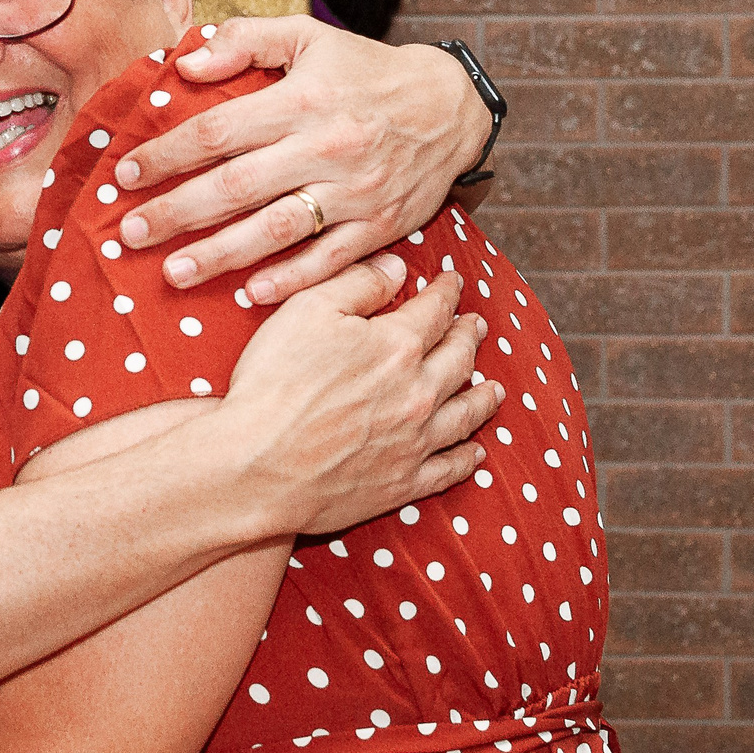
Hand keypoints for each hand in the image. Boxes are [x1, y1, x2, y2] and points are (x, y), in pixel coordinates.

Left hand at [113, 19, 485, 302]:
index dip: (167, 155)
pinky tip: (249, 293)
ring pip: (275, 231)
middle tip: (130, 234)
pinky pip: (328, 260)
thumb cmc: (366, 71)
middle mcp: (325, 148)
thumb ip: (247, 40)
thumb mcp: (310, 36)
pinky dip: (289, 279)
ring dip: (221, 255)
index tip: (126, 175)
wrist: (451, 108)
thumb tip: (189, 62)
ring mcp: (354, 192)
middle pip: (236, 187)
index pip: (218, 131)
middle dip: (176, 213)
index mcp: (301, 100)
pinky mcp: (378, 226)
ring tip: (174, 272)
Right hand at [216, 264, 501, 537]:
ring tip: (495, 389)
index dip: (446, 291)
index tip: (452, 281)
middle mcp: (419, 392)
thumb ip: (357, 284)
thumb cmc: (273, 384)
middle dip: (469, 337)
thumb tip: (398, 270)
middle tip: (476, 326)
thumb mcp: (306, 312)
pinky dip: (467, 458)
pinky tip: (475, 453)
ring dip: (484, 397)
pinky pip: (450, 468)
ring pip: (466, 414)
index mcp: (398, 345)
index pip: (435, 310)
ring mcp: (415, 440)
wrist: (258, 466)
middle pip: (459, 358)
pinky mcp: (403, 482)